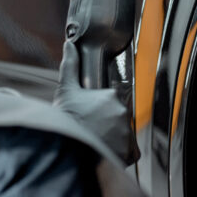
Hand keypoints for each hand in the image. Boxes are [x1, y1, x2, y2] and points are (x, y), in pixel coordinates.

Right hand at [54, 41, 137, 164]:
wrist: (67, 150)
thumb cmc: (66, 120)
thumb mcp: (66, 90)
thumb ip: (70, 65)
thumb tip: (69, 45)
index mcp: (111, 95)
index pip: (111, 99)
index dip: (100, 107)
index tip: (92, 114)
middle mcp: (123, 112)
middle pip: (118, 116)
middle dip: (107, 122)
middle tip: (92, 128)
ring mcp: (127, 133)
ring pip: (123, 133)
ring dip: (114, 137)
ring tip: (96, 141)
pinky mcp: (128, 152)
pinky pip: (129, 152)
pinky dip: (121, 152)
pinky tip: (106, 151)